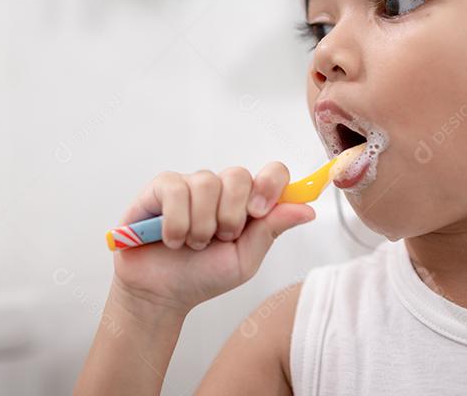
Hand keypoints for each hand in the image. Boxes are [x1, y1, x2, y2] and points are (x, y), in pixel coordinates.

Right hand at [110, 162, 315, 314]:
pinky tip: (171, 239)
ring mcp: (190, 185)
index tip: (258, 212)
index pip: (272, 173)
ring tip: (192, 245)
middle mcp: (220, 189)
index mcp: (245, 203)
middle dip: (230, 216)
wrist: (159, 294)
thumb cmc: (201, 276)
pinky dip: (176, 223)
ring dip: (201, 226)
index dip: (270, 185)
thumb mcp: (244, 260)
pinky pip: (176, 190)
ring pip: (206, 184)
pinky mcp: (160, 187)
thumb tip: (307, 209)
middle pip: (238, 175)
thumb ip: (271, 230)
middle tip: (219, 239)